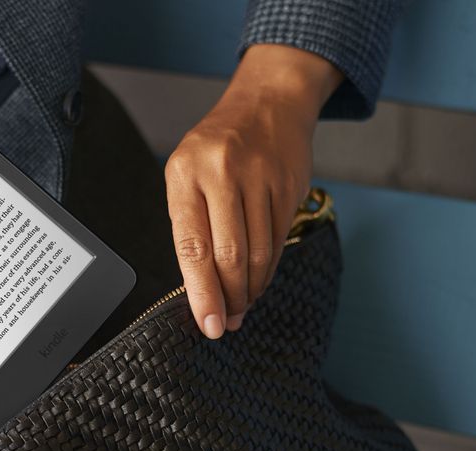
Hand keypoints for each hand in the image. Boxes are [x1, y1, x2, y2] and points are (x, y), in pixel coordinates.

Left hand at [164, 45, 341, 338]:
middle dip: (228, 298)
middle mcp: (222, 173)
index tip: (207, 323)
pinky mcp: (289, 185)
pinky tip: (258, 281)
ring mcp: (260, 177)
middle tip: (226, 324)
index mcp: (185, 173)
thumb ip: (190, 224)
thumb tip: (200, 287)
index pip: (192, 245)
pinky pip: (279, 239)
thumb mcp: (187, 174)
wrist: (268, 103)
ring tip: (241, 308)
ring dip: (250, 289)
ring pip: (259, 252)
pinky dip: (268, 268)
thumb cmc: (217, 147)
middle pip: (230, 254)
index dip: (201, 291)